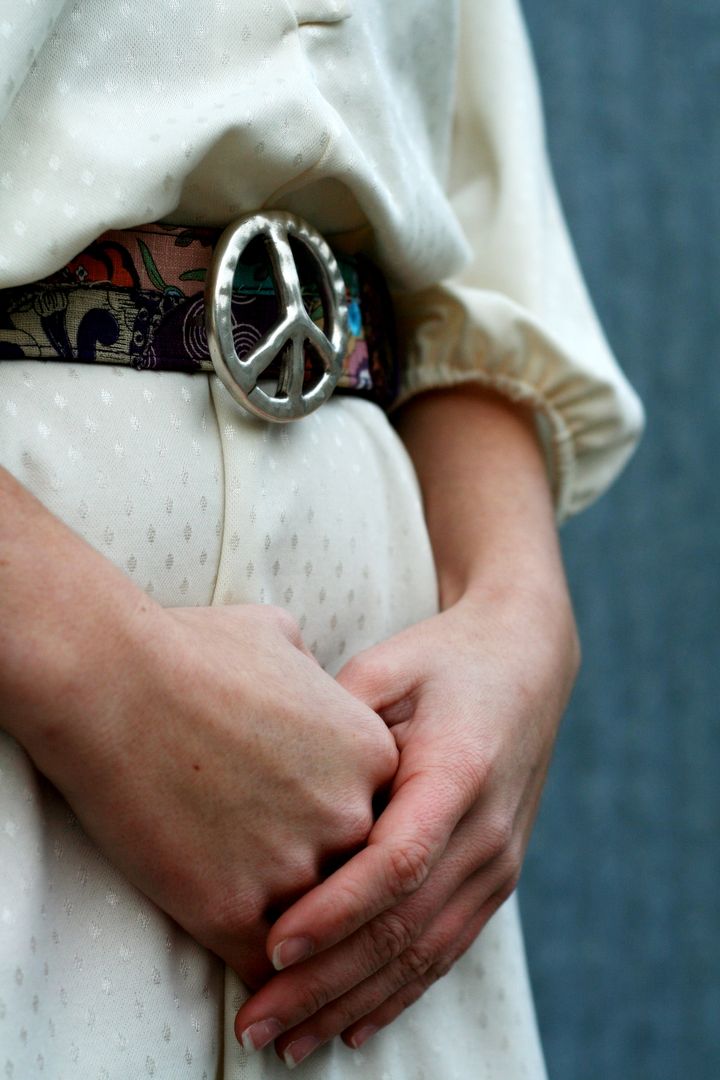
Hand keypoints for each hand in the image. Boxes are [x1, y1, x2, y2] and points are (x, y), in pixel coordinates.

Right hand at [9, 598, 398, 989]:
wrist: (111, 683)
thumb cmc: (192, 650)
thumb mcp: (284, 640)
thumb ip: (321, 680)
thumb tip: (316, 686)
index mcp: (374, 754)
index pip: (390, 816)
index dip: (351, 824)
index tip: (317, 826)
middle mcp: (349, 815)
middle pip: (359, 872)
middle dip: (332, 880)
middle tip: (293, 885)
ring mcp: (294, 867)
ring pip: (318, 927)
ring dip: (302, 940)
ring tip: (282, 946)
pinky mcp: (230, 911)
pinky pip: (265, 965)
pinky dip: (262, 977)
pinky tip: (251, 974)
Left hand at [234, 582, 578, 1064]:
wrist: (526, 664)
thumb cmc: (443, 660)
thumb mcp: (387, 667)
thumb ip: (335, 724)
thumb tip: (273, 795)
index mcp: (459, 771)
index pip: (397, 861)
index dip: (335, 911)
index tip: (273, 946)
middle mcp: (486, 830)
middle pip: (404, 925)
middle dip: (326, 981)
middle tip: (256, 1021)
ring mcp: (497, 861)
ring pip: (424, 953)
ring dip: (354, 1002)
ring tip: (290, 1042)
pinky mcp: (496, 878)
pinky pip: (445, 949)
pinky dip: (398, 994)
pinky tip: (353, 1025)